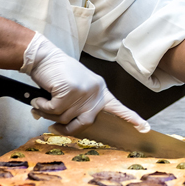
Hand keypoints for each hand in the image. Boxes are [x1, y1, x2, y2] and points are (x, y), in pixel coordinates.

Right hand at [20, 33, 149, 134]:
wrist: (43, 57)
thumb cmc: (55, 74)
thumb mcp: (72, 90)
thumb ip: (74, 107)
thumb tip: (61, 126)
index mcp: (99, 90)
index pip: (117, 107)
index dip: (130, 118)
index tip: (144, 128)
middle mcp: (95, 91)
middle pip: (84, 123)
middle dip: (65, 125)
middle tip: (52, 121)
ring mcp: (84, 91)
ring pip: (65, 118)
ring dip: (50, 112)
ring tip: (44, 99)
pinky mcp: (70, 91)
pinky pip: (54, 111)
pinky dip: (43, 107)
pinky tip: (40, 98)